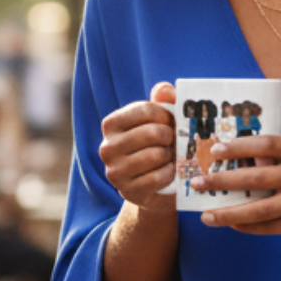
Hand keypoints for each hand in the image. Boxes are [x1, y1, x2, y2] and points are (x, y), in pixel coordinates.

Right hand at [99, 82, 177, 210]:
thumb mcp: (159, 121)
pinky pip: (159, 176)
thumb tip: (165, 89)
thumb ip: (163, 101)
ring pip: (156, 155)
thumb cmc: (156, 146)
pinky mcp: (128, 191)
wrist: (153, 186)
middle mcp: (107, 148)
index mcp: (111, 125)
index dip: (166, 115)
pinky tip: (169, 172)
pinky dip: (170, 173)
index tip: (170, 122)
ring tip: (170, 157)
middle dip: (170, 137)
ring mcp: (115, 171)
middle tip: (173, 142)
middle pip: (153, 132)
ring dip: (170, 156)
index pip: (146, 110)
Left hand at [194, 134, 280, 237]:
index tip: (215, 150)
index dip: (238, 146)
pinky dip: (249, 227)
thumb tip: (247, 160)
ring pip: (259, 208)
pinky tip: (233, 224)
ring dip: (229, 212)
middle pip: (255, 177)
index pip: (266, 144)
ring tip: (207, 215)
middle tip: (198, 182)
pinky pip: (272, 227)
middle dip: (222, 181)